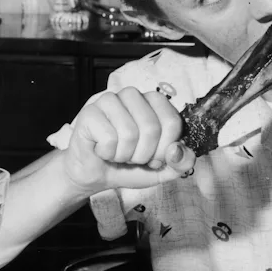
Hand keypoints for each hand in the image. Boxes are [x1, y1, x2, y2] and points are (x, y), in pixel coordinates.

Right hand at [60, 87, 195, 193]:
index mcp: (155, 102)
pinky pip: (108, 138)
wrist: (96, 175)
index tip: (154, 157)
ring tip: (117, 153)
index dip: (165, 148)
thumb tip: (177, 150)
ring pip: (129, 133)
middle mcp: (133, 95)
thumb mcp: (163, 169)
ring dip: (124, 155)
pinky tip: (102, 150)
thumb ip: (181, 162)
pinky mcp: (90, 112)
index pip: (173, 122)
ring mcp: (110, 100)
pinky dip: (107, 153)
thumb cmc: (129, 166)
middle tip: (132, 158)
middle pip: (151, 128)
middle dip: (143, 154)